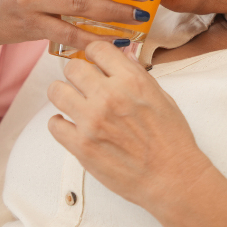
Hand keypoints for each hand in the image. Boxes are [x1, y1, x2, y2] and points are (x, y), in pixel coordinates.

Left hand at [46, 39, 216, 214]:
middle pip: (72, 67)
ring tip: (73, 105)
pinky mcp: (81, 146)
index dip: (94, 55)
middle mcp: (109, 96)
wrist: (173, 177)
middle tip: (83, 85)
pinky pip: (53, 124)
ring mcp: (92, 121)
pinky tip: (73, 127)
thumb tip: (119, 62)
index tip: (94, 62)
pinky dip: (61, 125)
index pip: (97, 48)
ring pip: (56, 91)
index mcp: (132, 81)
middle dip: (77, 75)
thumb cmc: (172, 140)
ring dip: (63, 96)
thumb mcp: (163, 98)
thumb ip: (137, 78)